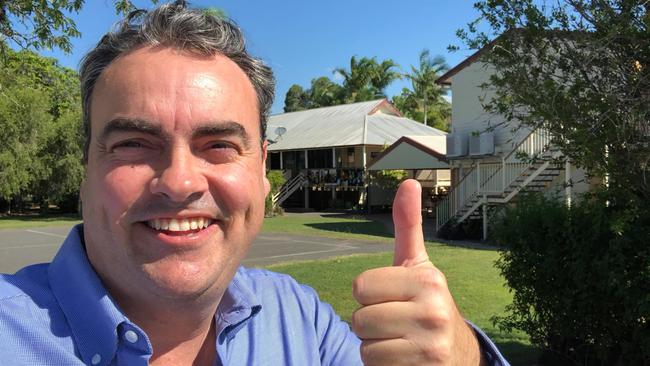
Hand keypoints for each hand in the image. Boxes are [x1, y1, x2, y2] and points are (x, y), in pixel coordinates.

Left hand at [352, 179, 484, 364]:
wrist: (457, 353)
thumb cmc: (426, 303)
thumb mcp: (419, 265)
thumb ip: (408, 226)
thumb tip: (408, 181)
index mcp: (428, 280)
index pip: (360, 286)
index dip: (370, 295)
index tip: (392, 298)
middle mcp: (434, 312)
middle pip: (359, 319)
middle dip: (371, 323)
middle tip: (396, 323)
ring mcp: (430, 347)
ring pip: (364, 346)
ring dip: (375, 347)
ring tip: (399, 341)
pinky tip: (402, 359)